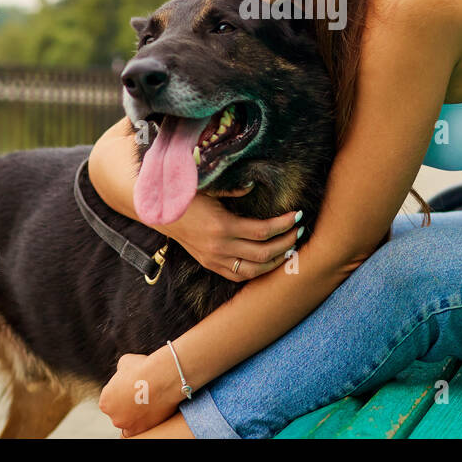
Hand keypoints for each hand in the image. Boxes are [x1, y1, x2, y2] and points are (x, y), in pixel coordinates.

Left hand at [99, 349, 182, 435]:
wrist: (162, 377)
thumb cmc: (143, 367)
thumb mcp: (125, 362)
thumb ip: (121, 372)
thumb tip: (123, 372)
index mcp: (105, 401)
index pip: (111, 400)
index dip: (122, 392)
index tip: (132, 387)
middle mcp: (114, 416)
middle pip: (119, 413)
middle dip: (127, 405)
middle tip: (141, 395)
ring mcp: (128, 425)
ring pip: (129, 422)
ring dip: (135, 415)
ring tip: (148, 403)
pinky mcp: (143, 430)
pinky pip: (140, 429)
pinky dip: (144, 422)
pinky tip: (151, 412)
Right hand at [158, 183, 302, 281]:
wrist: (161, 215)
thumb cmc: (186, 198)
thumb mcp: (210, 189)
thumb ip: (233, 190)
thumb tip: (254, 186)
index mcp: (222, 226)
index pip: (263, 231)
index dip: (284, 225)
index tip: (297, 215)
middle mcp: (220, 248)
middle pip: (264, 253)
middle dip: (287, 242)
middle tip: (300, 230)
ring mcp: (215, 260)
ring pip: (254, 270)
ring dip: (276, 260)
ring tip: (290, 247)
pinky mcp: (211, 265)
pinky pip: (239, 275)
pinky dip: (258, 271)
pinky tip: (270, 261)